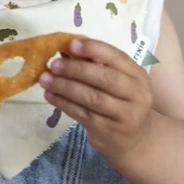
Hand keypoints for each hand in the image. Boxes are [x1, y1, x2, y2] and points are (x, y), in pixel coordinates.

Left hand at [39, 38, 152, 163]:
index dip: (94, 49)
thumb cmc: (121, 102)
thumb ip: (95, 65)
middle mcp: (136, 95)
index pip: (117, 57)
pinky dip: (64, 103)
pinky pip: (83, 114)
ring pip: (92, 98)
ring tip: (45, 79)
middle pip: (105, 79)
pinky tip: (50, 95)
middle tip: (54, 64)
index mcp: (138, 76)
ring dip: (65, 87)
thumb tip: (65, 48)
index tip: (72, 44)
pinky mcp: (108, 131)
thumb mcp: (116, 82)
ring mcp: (124, 115)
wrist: (134, 139)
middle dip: (76, 69)